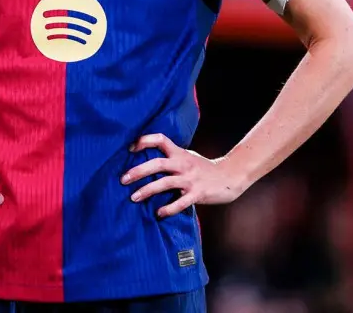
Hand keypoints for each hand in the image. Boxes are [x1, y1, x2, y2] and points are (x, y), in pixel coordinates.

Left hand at [121, 133, 245, 217]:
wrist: (230, 177)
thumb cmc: (204, 168)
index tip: (130, 148)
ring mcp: (190, 179)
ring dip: (148, 190)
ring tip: (133, 198)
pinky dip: (168, 208)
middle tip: (123, 179)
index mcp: (180, 153)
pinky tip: (158, 213)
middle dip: (139, 171)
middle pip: (158, 164)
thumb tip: (147, 159)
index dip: (145, 141)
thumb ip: (171, 157)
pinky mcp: (198, 194)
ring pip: (165, 183)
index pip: (160, 140)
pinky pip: (180, 202)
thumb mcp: (187, 157)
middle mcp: (183, 164)